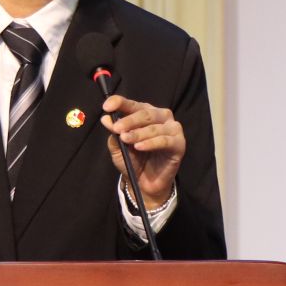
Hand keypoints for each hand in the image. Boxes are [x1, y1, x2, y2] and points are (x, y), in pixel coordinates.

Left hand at [101, 94, 183, 208]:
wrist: (145, 183)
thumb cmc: (133, 160)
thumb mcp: (119, 147)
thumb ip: (114, 133)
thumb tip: (106, 119)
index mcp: (145, 113)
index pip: (133, 104)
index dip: (120, 103)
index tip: (106, 107)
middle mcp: (160, 117)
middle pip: (145, 113)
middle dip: (129, 120)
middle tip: (117, 129)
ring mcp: (172, 129)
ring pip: (155, 127)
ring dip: (138, 133)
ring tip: (126, 139)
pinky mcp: (179, 144)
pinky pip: (165, 140)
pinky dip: (151, 143)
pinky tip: (139, 147)